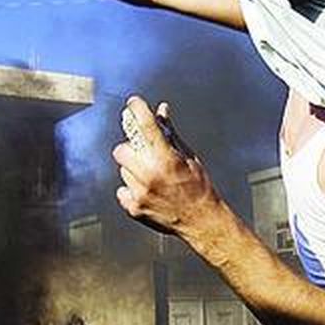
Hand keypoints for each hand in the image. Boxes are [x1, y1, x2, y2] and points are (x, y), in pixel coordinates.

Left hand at [112, 97, 221, 237]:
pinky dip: (131, 189)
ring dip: (133, 170)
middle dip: (131, 149)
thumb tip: (161, 111)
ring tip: (152, 177)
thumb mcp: (189, 156)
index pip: (145, 125)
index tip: (133, 103)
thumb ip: (170, 134)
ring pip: (123, 170)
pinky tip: (147, 191)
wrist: (202, 221)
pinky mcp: (134, 209)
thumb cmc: (199, 188)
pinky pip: (122, 190)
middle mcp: (150, 176)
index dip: (137, 109)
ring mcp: (140, 194)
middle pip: (122, 150)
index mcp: (167, 160)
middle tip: (143, 153)